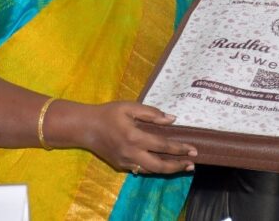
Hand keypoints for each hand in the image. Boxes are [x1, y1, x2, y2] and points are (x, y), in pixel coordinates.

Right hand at [73, 101, 197, 174]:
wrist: (85, 127)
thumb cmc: (109, 113)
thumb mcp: (130, 107)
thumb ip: (151, 113)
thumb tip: (172, 119)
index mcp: (134, 137)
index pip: (162, 145)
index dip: (179, 148)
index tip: (193, 149)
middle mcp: (131, 153)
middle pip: (159, 166)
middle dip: (177, 166)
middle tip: (192, 164)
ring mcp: (125, 162)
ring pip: (151, 171)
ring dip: (168, 170)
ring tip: (183, 167)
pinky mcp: (120, 166)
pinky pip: (141, 170)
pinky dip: (154, 169)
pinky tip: (163, 166)